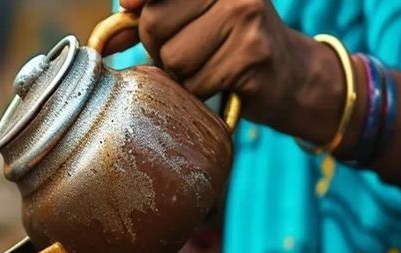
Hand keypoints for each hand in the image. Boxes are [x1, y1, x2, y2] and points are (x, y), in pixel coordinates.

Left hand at [119, 0, 346, 142]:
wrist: (290, 77)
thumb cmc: (232, 48)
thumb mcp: (195, 21)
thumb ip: (153, 18)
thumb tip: (109, 33)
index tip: (128, 4)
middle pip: (154, 24)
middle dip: (160, 48)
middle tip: (191, 52)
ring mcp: (245, 18)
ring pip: (172, 59)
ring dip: (181, 76)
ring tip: (208, 68)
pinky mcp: (250, 55)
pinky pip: (195, 85)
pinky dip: (200, 95)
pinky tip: (221, 84)